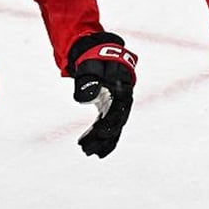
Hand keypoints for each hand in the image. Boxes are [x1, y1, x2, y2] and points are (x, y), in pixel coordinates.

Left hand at [67, 32, 137, 157]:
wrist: (101, 55)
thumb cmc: (95, 60)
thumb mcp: (89, 66)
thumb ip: (88, 80)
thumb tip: (84, 99)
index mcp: (122, 86)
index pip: (118, 107)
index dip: (110, 121)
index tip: (98, 132)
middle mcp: (124, 98)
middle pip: (117, 121)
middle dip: (103, 137)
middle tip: (87, 150)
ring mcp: (119, 105)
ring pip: (115, 127)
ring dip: (103, 142)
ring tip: (88, 153)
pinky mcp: (113, 110)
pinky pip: (111, 128)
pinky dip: (105, 140)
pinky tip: (96, 152)